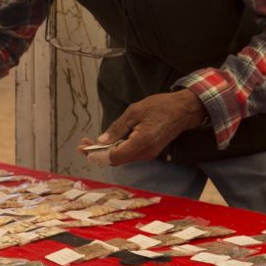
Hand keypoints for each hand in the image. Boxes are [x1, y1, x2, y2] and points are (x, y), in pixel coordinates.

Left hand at [77, 89, 206, 165]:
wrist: (184, 110)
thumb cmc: (160, 106)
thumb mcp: (134, 111)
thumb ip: (118, 128)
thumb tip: (102, 141)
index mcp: (142, 141)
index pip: (115, 155)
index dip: (98, 154)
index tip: (84, 148)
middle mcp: (145, 152)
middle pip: (116, 160)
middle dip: (97, 154)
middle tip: (81, 146)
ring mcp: (148, 153)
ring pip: (122, 158)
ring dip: (105, 153)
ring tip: (89, 144)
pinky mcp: (149, 151)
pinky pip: (129, 155)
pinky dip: (115, 151)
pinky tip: (106, 143)